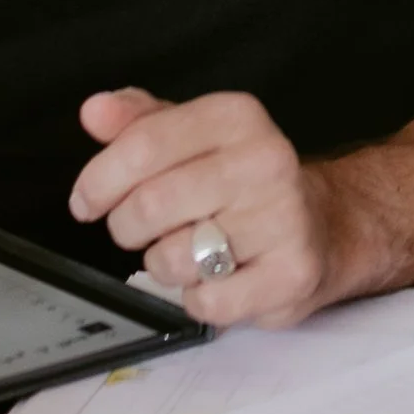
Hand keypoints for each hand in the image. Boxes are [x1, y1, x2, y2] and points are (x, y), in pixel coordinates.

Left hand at [70, 88, 343, 327]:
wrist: (326, 226)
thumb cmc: (244, 182)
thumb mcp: (194, 137)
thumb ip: (139, 122)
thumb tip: (95, 111)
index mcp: (236, 116)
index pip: (142, 144)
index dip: (99, 180)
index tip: (88, 201)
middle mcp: (265, 160)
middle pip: (149, 205)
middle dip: (128, 227)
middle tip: (142, 229)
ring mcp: (282, 218)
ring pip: (172, 259)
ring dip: (165, 265)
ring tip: (191, 251)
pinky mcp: (291, 273)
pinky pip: (206, 302)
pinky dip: (199, 298)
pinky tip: (220, 277)